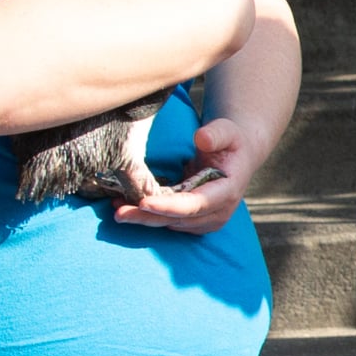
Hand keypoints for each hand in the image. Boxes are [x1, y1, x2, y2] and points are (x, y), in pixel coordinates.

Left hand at [116, 117, 258, 231]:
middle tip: (118, 213)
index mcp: (227, 192)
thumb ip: (215, 133)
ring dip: (144, 219)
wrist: (238, 158)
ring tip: (117, 208)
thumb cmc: (231, 141)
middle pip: (178, 219)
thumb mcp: (227, 130)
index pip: (195, 204)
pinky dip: (150, 217)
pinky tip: (130, 207)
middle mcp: (219, 212)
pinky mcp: (198, 223)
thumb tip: (200, 138)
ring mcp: (209, 221)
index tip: (143, 202)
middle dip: (147, 217)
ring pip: (171, 224)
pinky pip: (171, 223)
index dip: (168, 206)